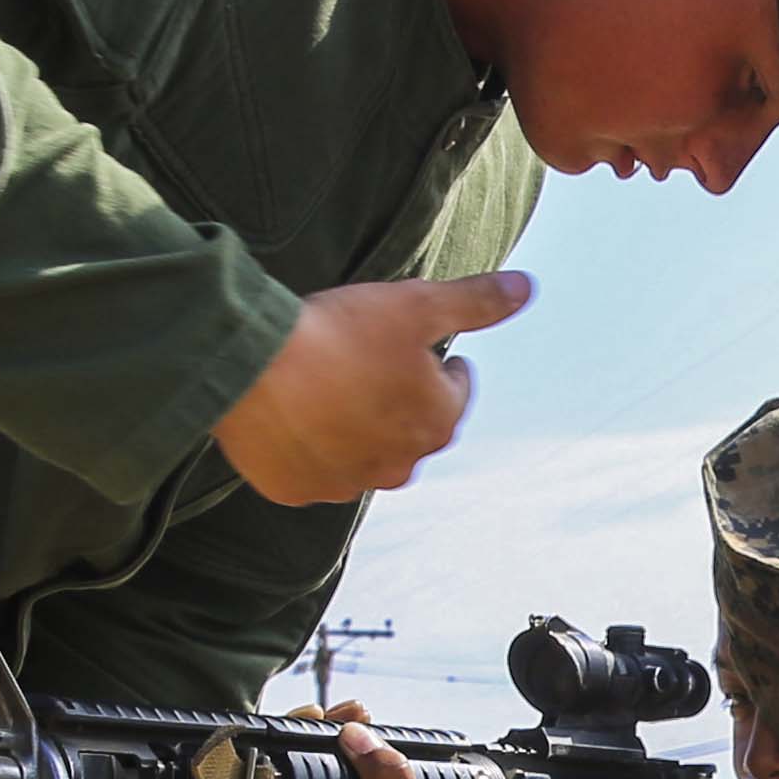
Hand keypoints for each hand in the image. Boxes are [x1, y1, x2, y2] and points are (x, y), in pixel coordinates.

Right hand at [213, 272, 529, 505]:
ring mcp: (345, 483)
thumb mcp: (417, 305)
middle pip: (411, 428)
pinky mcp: (297, 490)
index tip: (418, 344)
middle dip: (400, 399)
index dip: (438, 362)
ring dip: (356, 427)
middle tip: (368, 363)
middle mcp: (399, 466)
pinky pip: (313, 468)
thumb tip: (525, 288)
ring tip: (329, 389)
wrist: (252, 367)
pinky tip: (295, 415)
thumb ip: (475, 302)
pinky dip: (310, 447)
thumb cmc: (341, 333)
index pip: (454, 390)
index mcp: (437, 424)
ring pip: (362, 453)